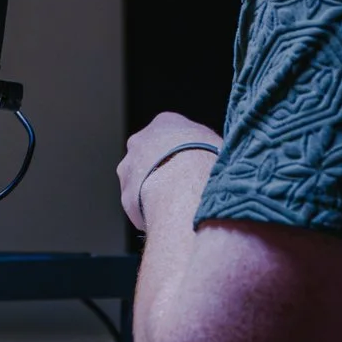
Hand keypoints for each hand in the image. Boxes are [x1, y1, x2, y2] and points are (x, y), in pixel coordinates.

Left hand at [118, 111, 222, 230]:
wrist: (186, 186)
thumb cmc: (208, 162)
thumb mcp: (216, 144)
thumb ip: (206, 147)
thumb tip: (215, 157)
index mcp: (166, 123)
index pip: (170, 135)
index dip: (182, 152)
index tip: (193, 166)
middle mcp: (140, 141)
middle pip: (150, 156)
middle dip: (162, 170)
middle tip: (183, 187)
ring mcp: (128, 168)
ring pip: (139, 180)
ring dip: (153, 191)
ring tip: (177, 205)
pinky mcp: (125, 195)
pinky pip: (139, 206)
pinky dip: (150, 212)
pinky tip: (169, 218)